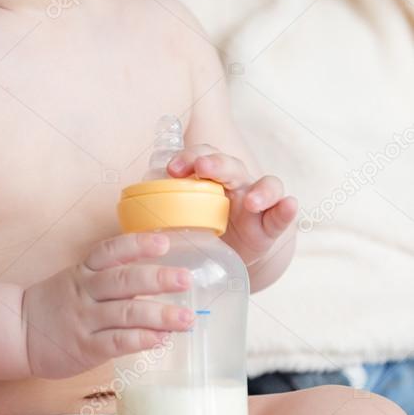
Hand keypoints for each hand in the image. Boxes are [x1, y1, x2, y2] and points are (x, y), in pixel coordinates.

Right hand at [21, 231, 194, 378]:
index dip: (137, 245)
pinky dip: (140, 340)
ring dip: (159, 315)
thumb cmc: (56, 304)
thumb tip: (157, 274)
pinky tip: (161, 339)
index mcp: (84, 270)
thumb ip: (111, 275)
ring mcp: (85, 319)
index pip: (111, 251)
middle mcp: (85, 291)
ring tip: (186, 318)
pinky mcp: (85, 347)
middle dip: (158, 279)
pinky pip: (116, 342)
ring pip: (125, 313)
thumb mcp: (78, 278)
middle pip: (124, 280)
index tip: (164, 242)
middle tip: (186, 279)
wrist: (18, 331)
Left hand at [167, 145, 297, 266]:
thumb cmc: (199, 229)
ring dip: (261, 189)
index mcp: (209, 178)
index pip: (201, 157)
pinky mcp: (272, 226)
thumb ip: (158, 211)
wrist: (229, 257)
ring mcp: (257, 203)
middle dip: (216, 163)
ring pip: (266, 184)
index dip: (188, 158)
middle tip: (204, 168)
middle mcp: (235, 183)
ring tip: (252, 200)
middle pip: (229, 164)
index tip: (172, 169)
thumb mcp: (177, 218)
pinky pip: (283, 213)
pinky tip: (289, 207)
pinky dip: (287, 209)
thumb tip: (124, 214)